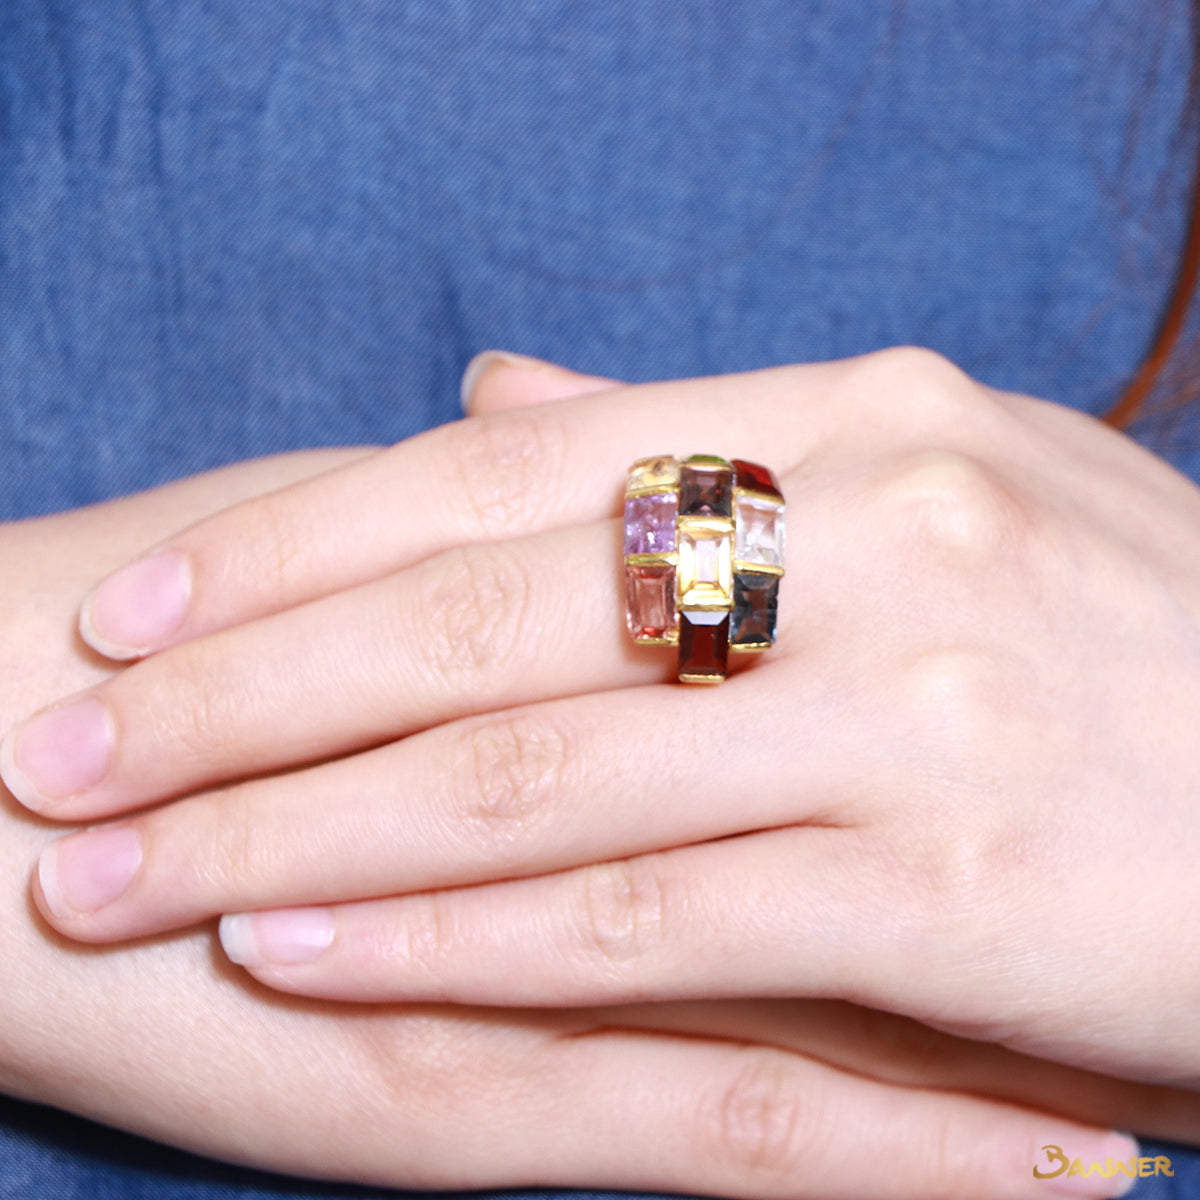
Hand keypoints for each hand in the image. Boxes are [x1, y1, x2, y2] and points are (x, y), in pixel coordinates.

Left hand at [9, 349, 1199, 1093]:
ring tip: (128, 872)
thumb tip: (486, 404)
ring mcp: (915, 711)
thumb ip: (690, 449)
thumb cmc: (1105, 636)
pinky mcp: (944, 885)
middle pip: (481, 619)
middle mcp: (882, 533)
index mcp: (854, 418)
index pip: (502, 476)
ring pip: (529, 779)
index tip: (142, 616)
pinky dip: (452, 942)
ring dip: (297, 838)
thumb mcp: (928, 486)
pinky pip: (635, 920)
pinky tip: (303, 953)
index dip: (297, 548)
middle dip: (242, 697)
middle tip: (67, 749)